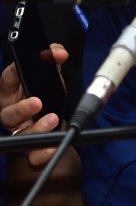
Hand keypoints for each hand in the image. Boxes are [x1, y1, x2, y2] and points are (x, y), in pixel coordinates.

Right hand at [1, 47, 68, 165]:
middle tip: (37, 102)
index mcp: (11, 92)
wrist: (53, 121)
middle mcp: (10, 112)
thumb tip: (58, 51)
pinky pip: (32, 154)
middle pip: (8, 113)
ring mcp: (19, 131)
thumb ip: (52, 61)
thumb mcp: (49, 77)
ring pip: (20, 133)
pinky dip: (42, 152)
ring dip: (36, 128)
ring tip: (53, 119)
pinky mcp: (30, 147)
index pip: (7, 80)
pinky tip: (52, 145)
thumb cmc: (45, 96)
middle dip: (21, 108)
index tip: (24, 67)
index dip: (13, 72)